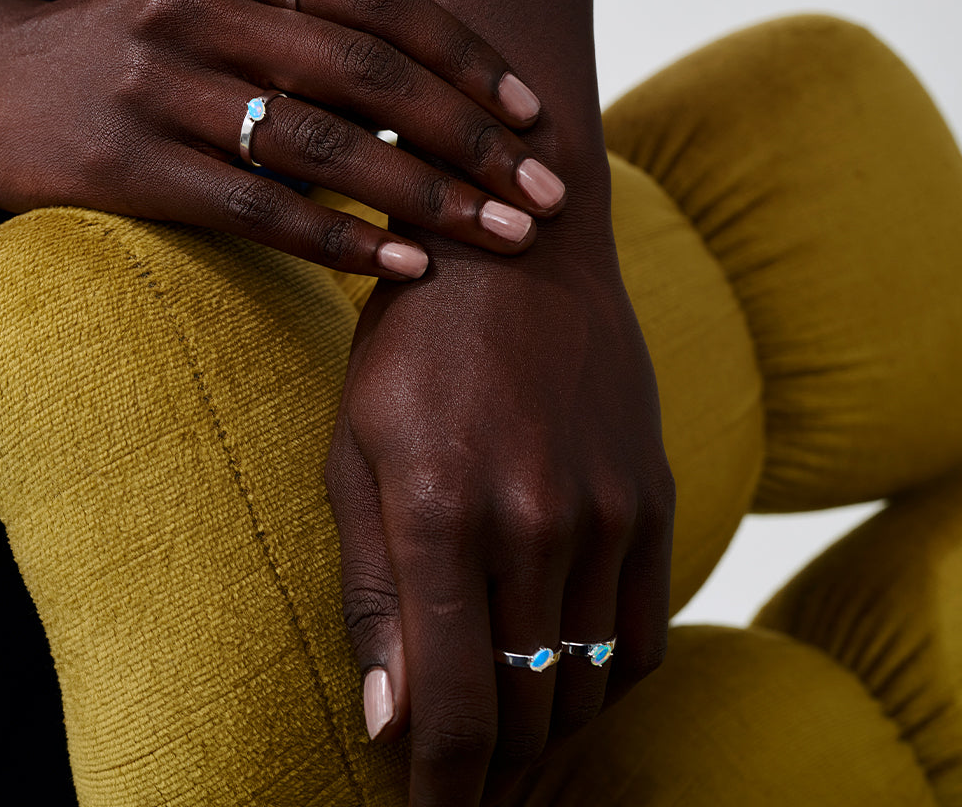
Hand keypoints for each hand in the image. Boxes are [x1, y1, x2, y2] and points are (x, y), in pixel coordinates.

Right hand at [0, 0, 565, 278]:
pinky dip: (339, 240)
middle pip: (369, 73)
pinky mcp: (124, 164)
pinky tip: (403, 269)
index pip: (379, 0)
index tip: (532, 118)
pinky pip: (256, 208)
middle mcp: (198, 10)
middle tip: (543, 193)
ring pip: (323, 144)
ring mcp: (157, 85)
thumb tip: (421, 85)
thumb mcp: (201, 5)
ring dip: (426, 197)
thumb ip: (294, 27)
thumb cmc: (115, 52)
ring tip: (501, 238)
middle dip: (470, 138)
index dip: (466, 57)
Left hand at [326, 234, 675, 804]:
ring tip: (511, 735)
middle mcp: (534, 526)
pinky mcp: (653, 497)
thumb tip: (389, 724)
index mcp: (439, 517)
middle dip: (489, 771)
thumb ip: (374, 592)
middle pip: (526, 715)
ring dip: (547, 733)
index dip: (440, 794)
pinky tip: (567, 675)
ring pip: (588, 689)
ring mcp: (606, 513)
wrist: (520, 254)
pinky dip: (604, 682)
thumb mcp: (354, 453)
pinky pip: (643, 637)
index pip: (455, 716)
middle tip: (462, 777)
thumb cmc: (412, 348)